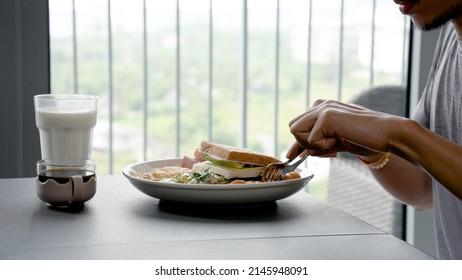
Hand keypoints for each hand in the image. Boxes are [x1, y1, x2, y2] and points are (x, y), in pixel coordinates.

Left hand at [286, 99, 403, 158]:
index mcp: (323, 107)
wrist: (388, 135)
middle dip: (304, 143)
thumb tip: (301, 153)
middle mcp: (321, 105)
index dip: (302, 142)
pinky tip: (341, 140)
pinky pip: (311, 139)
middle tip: (328, 148)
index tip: (316, 152)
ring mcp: (323, 108)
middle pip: (292, 127)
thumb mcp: (337, 143)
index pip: (298, 125)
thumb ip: (319, 146)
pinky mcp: (327, 116)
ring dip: (313, 144)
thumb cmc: (367, 139)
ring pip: (296, 131)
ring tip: (335, 143)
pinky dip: (324, 146)